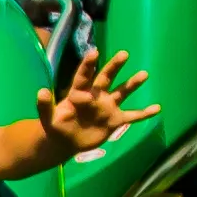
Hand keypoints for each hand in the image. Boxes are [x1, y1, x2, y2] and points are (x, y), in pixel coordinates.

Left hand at [37, 46, 156, 156]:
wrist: (66, 142)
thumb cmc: (56, 127)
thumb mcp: (47, 119)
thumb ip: (44, 106)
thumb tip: (40, 91)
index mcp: (79, 93)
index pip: (84, 76)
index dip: (88, 65)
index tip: (94, 53)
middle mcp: (96, 96)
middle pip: (106, 78)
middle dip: (114, 66)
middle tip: (124, 54)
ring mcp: (107, 107)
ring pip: (122, 93)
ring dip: (132, 84)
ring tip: (144, 75)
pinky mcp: (115, 121)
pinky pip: (132, 116)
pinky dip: (143, 113)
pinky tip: (157, 108)